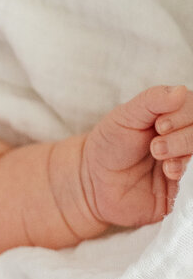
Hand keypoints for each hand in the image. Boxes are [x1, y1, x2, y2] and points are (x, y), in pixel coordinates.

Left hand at [80, 84, 192, 227]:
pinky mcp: (181, 187)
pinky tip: (169, 172)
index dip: (183, 115)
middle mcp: (183, 136)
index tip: (159, 125)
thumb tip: (180, 91)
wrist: (94, 182)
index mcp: (173, 114)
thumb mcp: (125, 116)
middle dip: (182, 136)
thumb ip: (151, 101)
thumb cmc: (110, 145)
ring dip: (182, 150)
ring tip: (158, 155)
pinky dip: (184, 171)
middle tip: (155, 145)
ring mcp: (183, 161)